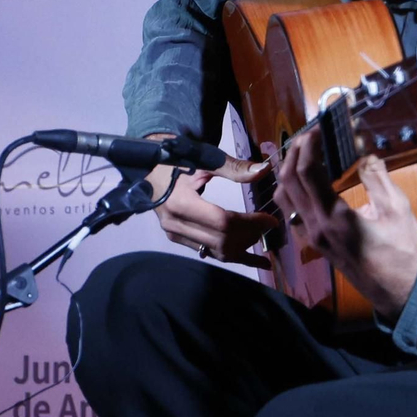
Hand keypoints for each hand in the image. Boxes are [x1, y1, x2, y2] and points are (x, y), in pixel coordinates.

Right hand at [148, 151, 278, 269]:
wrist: (146, 166)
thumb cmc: (174, 158)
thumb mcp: (202, 158)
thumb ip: (233, 168)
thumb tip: (263, 170)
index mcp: (180, 203)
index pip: (224, 222)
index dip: (251, 223)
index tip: (271, 219)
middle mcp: (176, 224)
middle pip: (222, 240)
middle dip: (250, 235)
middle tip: (268, 225)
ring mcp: (175, 234)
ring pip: (218, 251)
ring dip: (243, 247)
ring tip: (262, 238)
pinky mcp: (178, 238)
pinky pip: (210, 252)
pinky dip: (233, 255)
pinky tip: (255, 259)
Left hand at [273, 127, 416, 319]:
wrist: (403, 292)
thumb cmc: (404, 252)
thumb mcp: (397, 210)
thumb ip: (377, 178)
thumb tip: (365, 154)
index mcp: (334, 218)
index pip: (306, 174)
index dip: (307, 147)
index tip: (315, 129)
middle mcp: (315, 227)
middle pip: (288, 183)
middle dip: (293, 154)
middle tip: (307, 136)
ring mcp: (312, 237)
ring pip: (285, 199)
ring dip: (288, 172)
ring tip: (303, 153)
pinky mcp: (316, 243)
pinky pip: (293, 212)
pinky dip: (294, 190)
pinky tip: (309, 180)